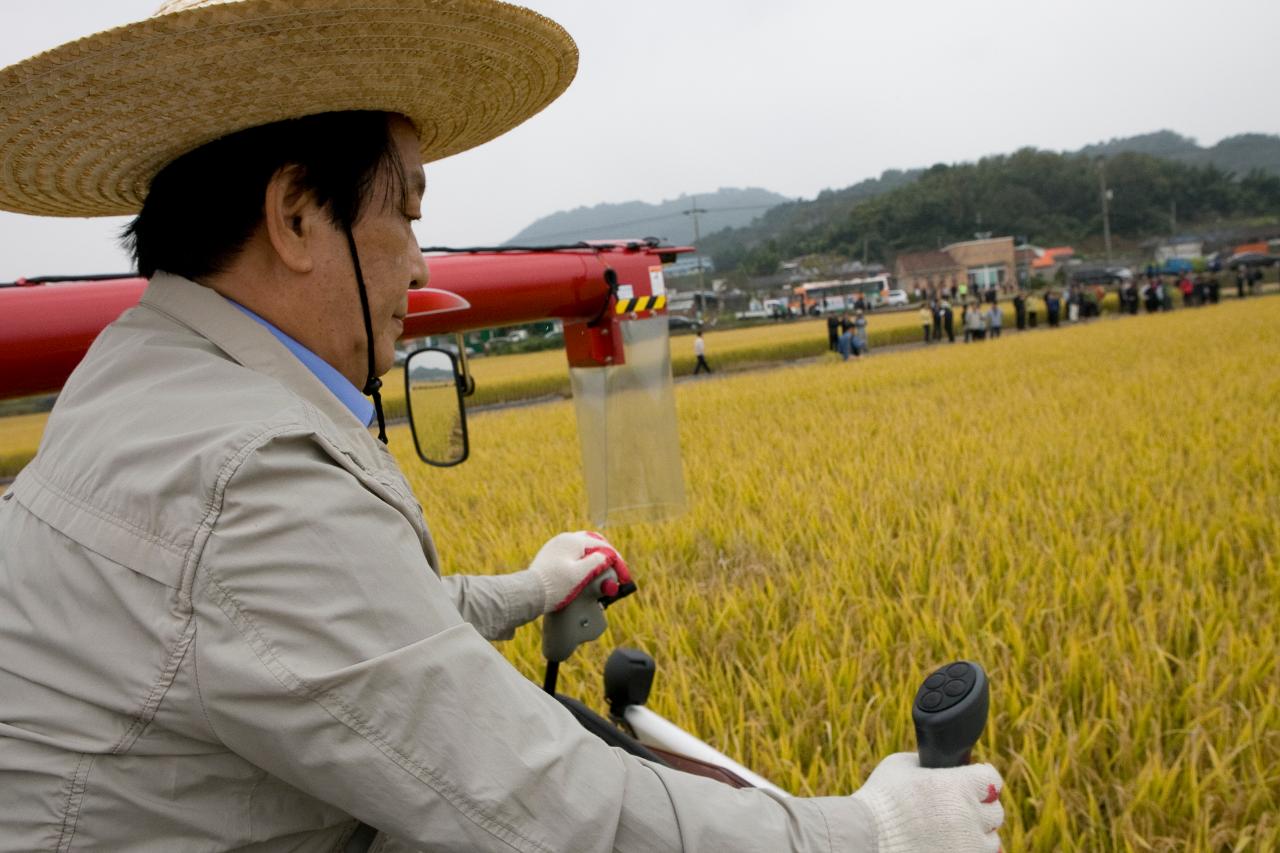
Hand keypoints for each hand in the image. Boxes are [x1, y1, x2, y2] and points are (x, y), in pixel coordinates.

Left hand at [527, 531, 632, 612]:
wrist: (529, 593)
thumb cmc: (555, 585)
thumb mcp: (581, 575)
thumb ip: (598, 563)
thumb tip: (608, 556)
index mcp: (574, 541)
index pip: (603, 547)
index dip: (617, 562)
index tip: (623, 577)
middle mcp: (565, 539)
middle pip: (594, 542)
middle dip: (607, 556)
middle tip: (616, 569)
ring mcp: (556, 546)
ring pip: (583, 548)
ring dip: (595, 558)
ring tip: (603, 570)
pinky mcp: (550, 556)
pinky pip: (572, 554)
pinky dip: (583, 561)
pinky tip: (585, 572)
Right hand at [851, 752, 1003, 852]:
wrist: (866, 837)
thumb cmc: (880, 800)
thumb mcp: (900, 765)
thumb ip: (927, 764)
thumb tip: (937, 766)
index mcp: (959, 785)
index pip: (992, 779)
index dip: (982, 778)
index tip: (976, 780)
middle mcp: (970, 816)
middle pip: (995, 811)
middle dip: (980, 807)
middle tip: (960, 808)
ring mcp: (969, 846)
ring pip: (991, 840)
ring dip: (977, 834)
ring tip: (953, 830)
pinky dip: (968, 850)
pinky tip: (950, 843)